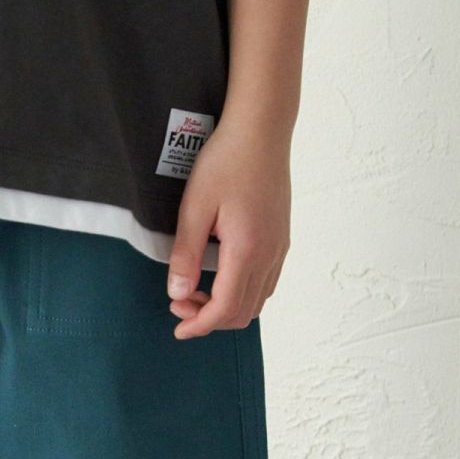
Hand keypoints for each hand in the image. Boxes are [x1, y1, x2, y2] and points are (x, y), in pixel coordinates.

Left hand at [166, 123, 290, 338]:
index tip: (178, 328)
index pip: (225, 308)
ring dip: (225, 307)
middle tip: (179, 304)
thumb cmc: (226, 161)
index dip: (200, 325)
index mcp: (247, 249)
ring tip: (196, 291)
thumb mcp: (194, 207)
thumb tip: (177, 293)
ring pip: (256, 301)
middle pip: (243, 312)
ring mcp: (279, 248)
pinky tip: (219, 279)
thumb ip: (185, 254)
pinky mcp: (281, 239)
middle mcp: (269, 254)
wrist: (261, 130)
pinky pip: (265, 283)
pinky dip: (241, 294)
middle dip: (209, 319)